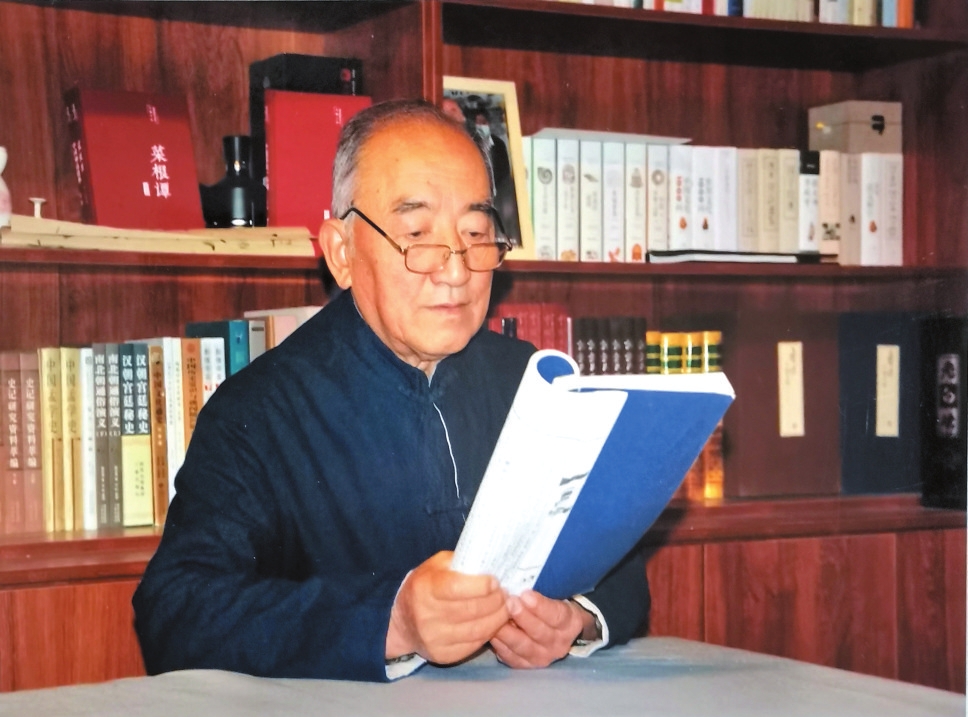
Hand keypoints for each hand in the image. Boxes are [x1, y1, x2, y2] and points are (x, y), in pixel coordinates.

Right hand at [386, 551, 508, 665]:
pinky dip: (489, 632)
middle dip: (496, 601)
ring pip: (478, 630)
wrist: (403, 623)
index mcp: (425, 588)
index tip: (495, 581)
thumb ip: (461, 563)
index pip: (457, 588)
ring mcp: (434, 639)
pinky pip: (475, 644)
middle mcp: (427, 615)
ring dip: (498, 618)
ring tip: (505, 607)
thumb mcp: (437, 566)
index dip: (481, 585)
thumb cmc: (426, 587)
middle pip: (472, 609)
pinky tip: (494, 622)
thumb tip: (491, 566)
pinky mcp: (442, 656)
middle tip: (505, 594)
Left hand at [490, 590, 594, 668]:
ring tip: (495, 616)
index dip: (540, 606)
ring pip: (523, 647)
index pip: (556, 615)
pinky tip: (491, 630)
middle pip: (539, 633)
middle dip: (522, 617)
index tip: (526, 594)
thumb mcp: (556, 596)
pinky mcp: (525, 665)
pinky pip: (510, 656)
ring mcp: (542, 658)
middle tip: (509, 602)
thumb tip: (519, 580)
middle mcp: (559, 644)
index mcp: (570, 624)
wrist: (557, 630)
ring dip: (507, 632)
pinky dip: (499, 644)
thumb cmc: (552, 606)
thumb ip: (543, 591)